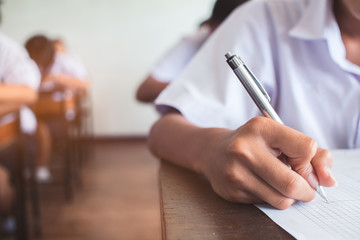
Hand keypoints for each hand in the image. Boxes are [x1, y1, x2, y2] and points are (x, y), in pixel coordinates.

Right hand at [200, 117, 335, 208]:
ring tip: (280, 183)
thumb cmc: (252, 142)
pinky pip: (265, 204)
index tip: (301, 163)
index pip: (306, 148)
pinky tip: (261, 184)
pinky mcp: (232, 192)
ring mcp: (235, 173)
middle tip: (303, 186)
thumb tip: (327, 180)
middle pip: (292, 183)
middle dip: (306, 190)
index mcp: (260, 128)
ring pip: (282, 200)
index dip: (310, 161)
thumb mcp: (279, 137)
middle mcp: (244, 149)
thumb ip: (311, 154)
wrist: (212, 151)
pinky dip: (271, 197)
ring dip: (289, 196)